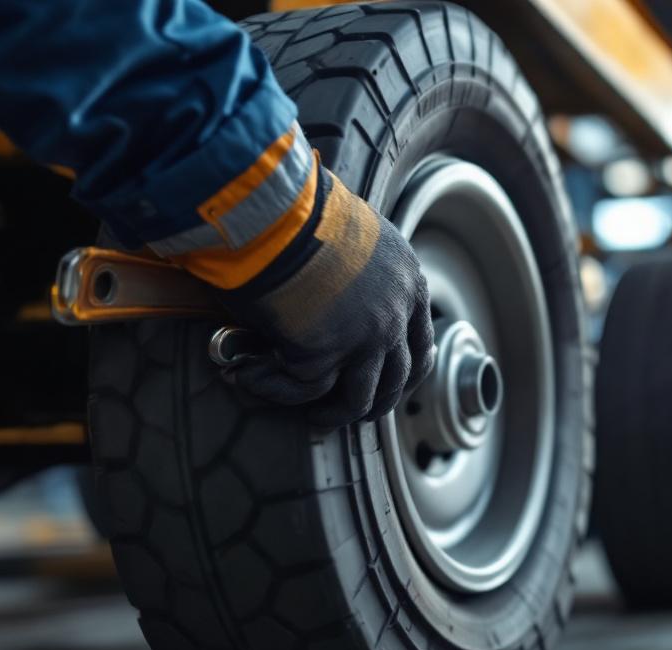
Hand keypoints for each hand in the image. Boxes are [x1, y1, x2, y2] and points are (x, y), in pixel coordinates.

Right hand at [220, 166, 433, 427]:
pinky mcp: (322, 354)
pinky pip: (304, 390)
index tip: (391, 386)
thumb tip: (338, 295)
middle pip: (395, 381)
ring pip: (357, 398)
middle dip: (372, 404)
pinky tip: (250, 379)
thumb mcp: (357, 236)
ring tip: (309, 415)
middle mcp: (395, 316)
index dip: (405, 374)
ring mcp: (364, 340)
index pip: (421, 345)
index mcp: (409, 285)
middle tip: (346, 411)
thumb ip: (363, 273)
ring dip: (331, 413)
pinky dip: (275, 390)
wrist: (275, 212)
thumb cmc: (302, 213)